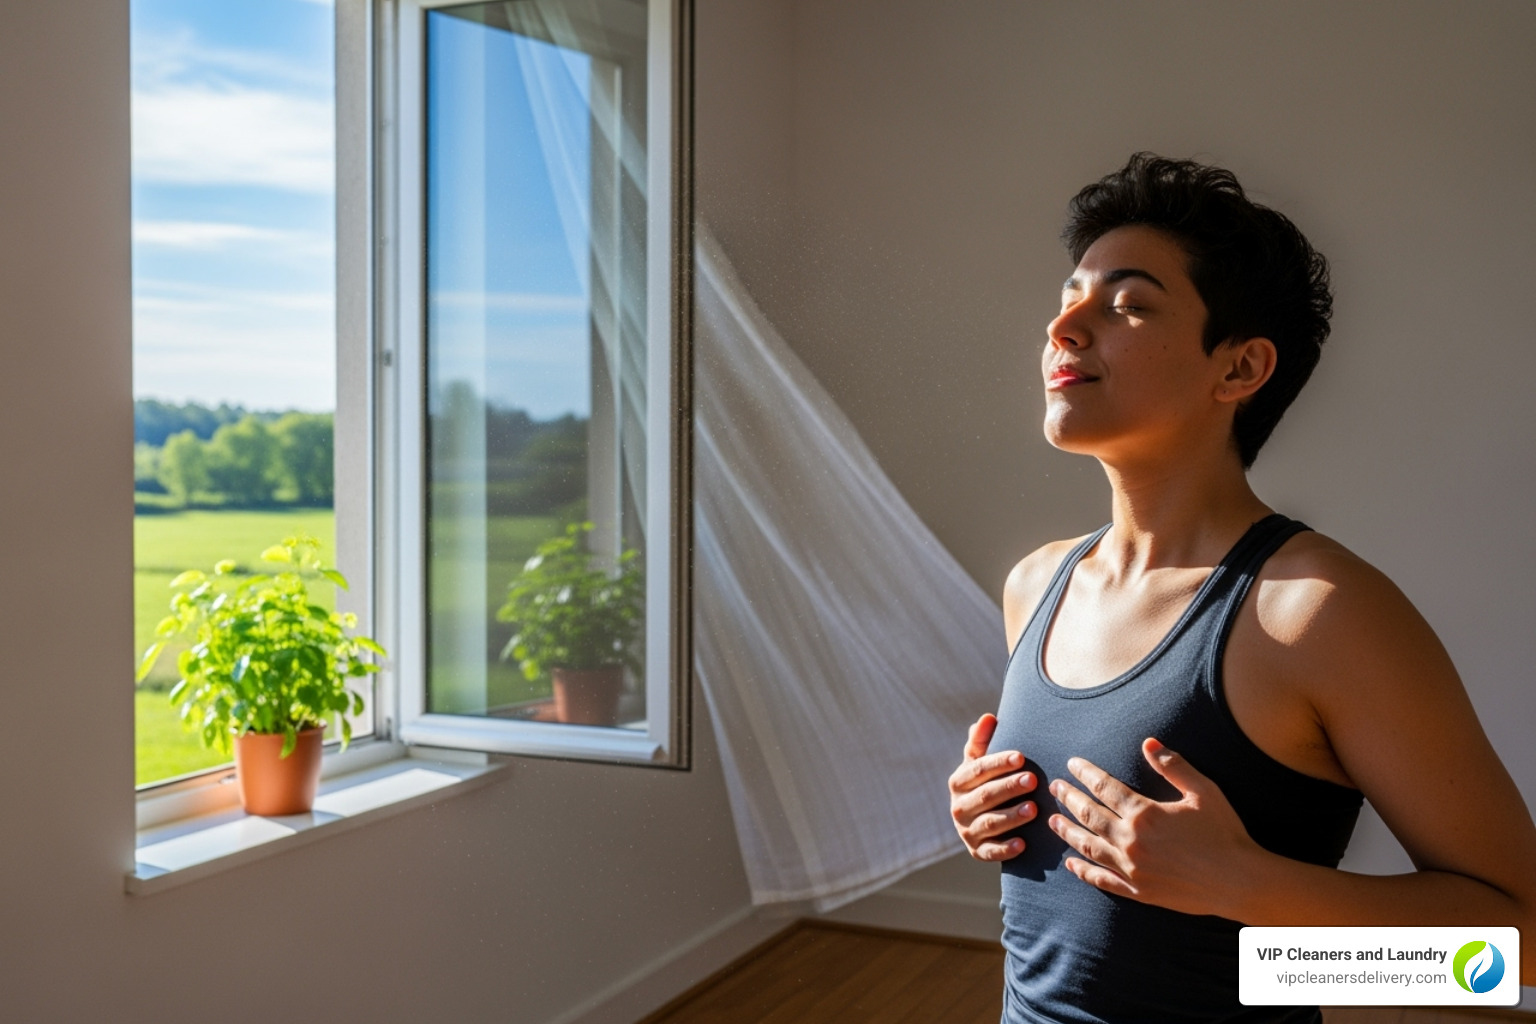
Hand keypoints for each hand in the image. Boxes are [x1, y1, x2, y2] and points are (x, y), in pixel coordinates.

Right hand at [948, 713, 1038, 861]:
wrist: (980, 822)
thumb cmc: (986, 784)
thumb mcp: (980, 763)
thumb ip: (981, 741)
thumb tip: (988, 717)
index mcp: (958, 782)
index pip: (977, 769)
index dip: (998, 763)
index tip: (1021, 757)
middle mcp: (958, 807)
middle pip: (984, 796)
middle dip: (1008, 787)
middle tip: (1032, 780)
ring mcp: (966, 831)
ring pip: (989, 823)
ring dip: (1011, 816)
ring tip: (1034, 809)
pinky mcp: (977, 852)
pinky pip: (990, 852)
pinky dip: (1005, 849)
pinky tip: (1023, 844)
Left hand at [1047, 737, 1265, 916]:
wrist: (1240, 881)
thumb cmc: (1225, 832)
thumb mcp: (1203, 791)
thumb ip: (1173, 765)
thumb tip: (1148, 742)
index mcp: (1144, 813)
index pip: (1104, 787)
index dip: (1085, 773)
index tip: (1071, 764)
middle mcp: (1131, 841)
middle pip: (1089, 815)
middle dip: (1069, 798)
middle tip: (1054, 787)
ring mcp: (1131, 869)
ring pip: (1088, 846)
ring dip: (1067, 831)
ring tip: (1052, 820)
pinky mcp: (1138, 891)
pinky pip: (1102, 880)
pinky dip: (1083, 871)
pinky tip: (1070, 863)